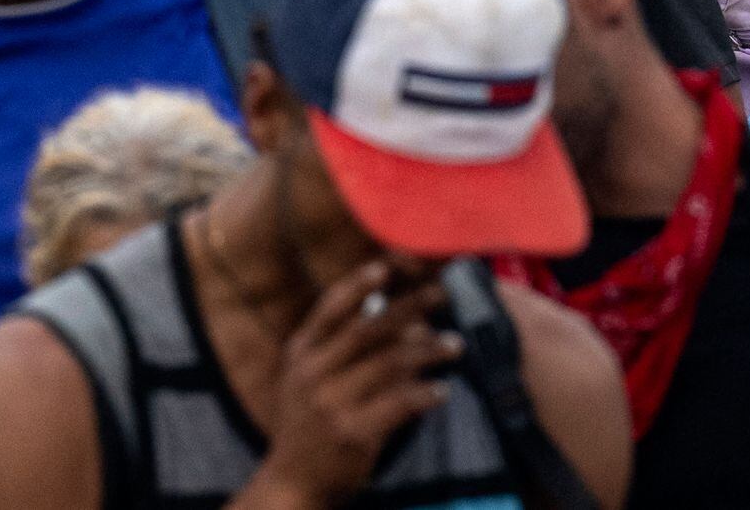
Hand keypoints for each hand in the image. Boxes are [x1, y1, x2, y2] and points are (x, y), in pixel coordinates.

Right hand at [259, 260, 457, 502]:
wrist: (293, 482)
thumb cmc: (309, 423)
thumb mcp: (310, 379)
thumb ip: (346, 346)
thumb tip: (406, 318)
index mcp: (301, 354)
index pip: (328, 310)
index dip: (357, 285)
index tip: (387, 266)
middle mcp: (312, 375)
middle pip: (369, 330)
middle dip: (409, 306)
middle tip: (442, 293)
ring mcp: (331, 404)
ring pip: (390, 364)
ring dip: (429, 349)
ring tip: (455, 345)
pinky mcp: (352, 433)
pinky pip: (399, 404)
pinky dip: (425, 393)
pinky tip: (442, 391)